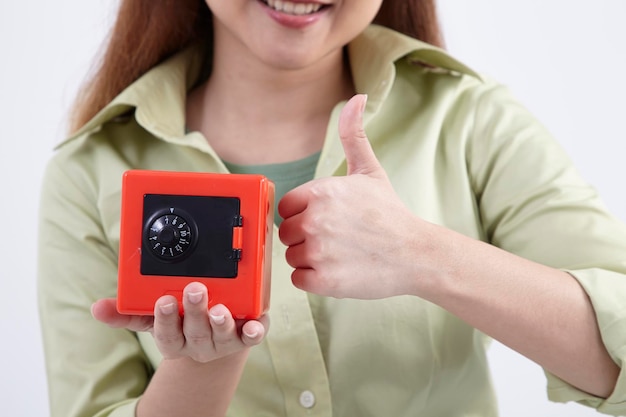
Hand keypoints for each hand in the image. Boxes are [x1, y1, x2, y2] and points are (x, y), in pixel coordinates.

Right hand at [91, 282, 268, 362]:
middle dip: (195, 311)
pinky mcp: (245, 335)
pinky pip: (252, 336)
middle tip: (196, 289)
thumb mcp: (152, 317)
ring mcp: (223, 341)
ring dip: (221, 322)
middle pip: (195, 331)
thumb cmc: (180, 322)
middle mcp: (198, 343)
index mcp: (174, 338)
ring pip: (222, 335)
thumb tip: (97, 308)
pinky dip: (255, 331)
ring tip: (220, 308)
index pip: (166, 333)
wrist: (212, 340)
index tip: (165, 300)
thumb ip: (126, 312)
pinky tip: (256, 324)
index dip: (165, 319)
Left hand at [278, 94, 425, 298]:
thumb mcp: (370, 170)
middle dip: (306, 238)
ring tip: (340, 254)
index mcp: (321, 192)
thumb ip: (353, 134)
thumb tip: (356, 98)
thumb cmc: (390, 213)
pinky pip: (299, 280)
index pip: (287, 207)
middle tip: (336, 239)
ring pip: (292, 257)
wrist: (416, 253)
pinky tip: (339, 270)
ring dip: (310, 259)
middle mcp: (316, 220)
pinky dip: (315, 280)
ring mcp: (319, 251)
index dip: (304, 214)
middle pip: (286, 233)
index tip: (327, 219)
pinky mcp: (324, 280)